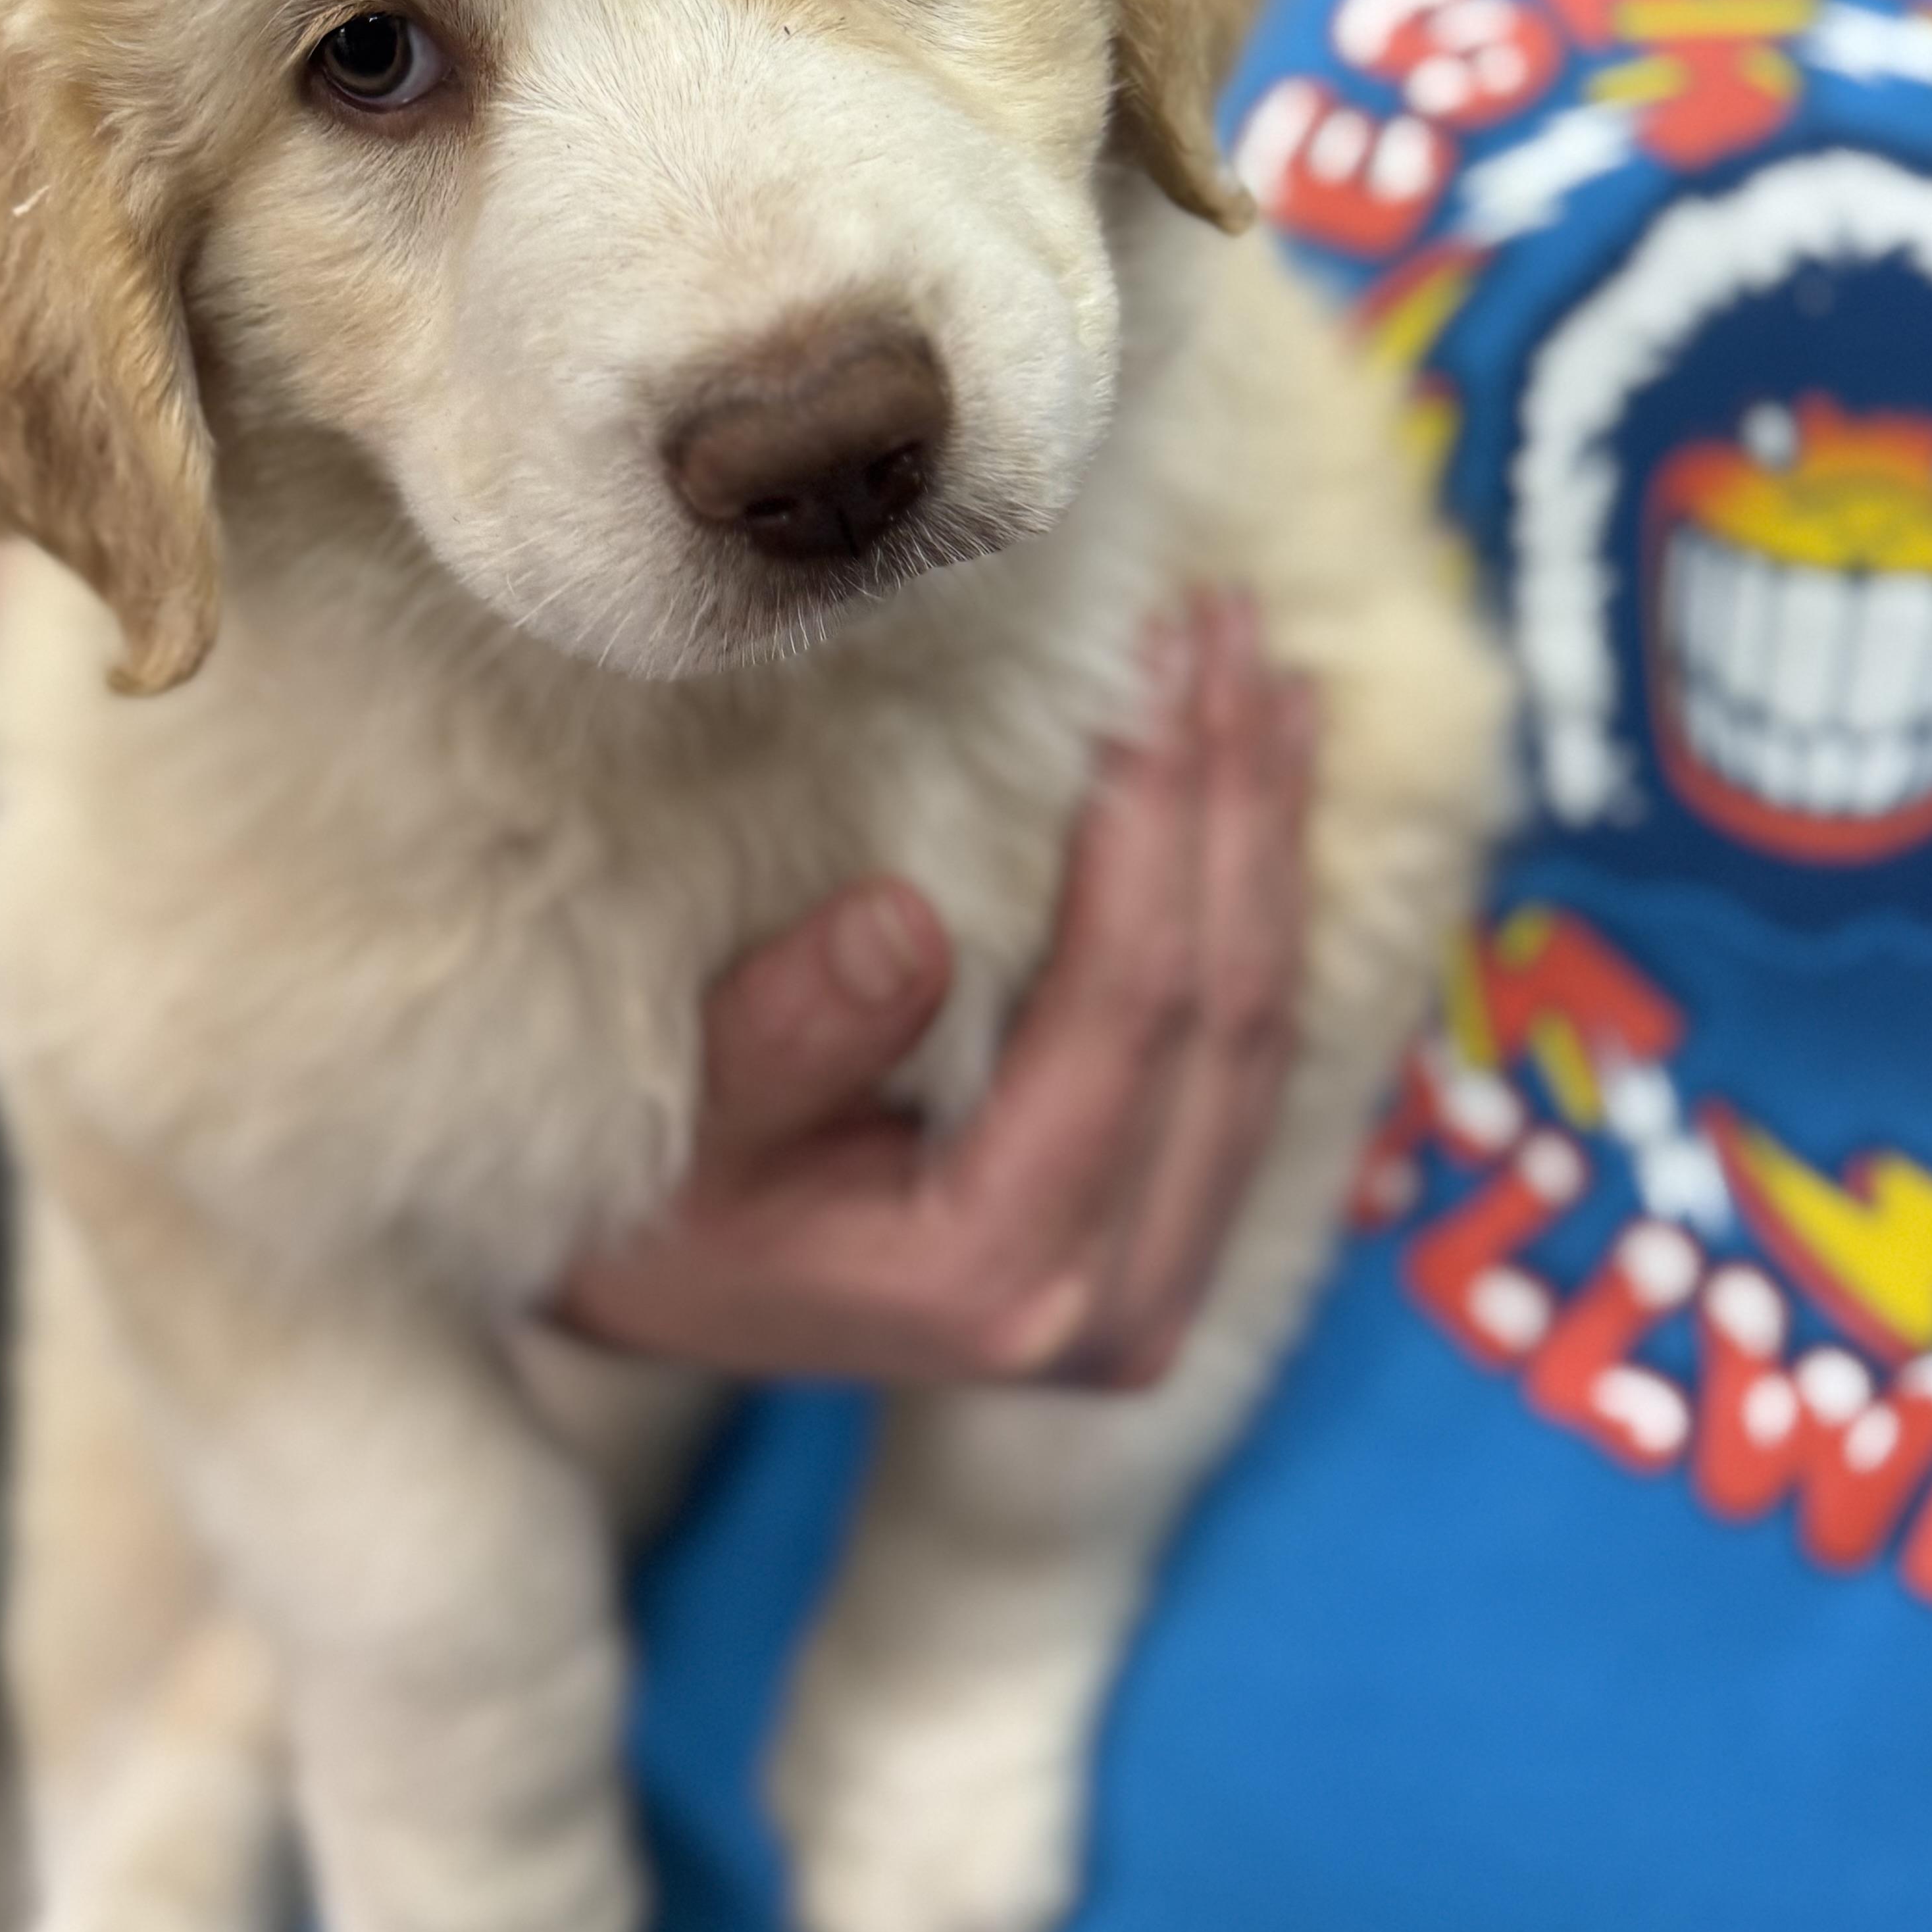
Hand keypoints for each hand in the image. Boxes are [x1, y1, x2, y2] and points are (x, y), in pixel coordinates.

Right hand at [556, 593, 1317, 1390]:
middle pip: (1223, 1015)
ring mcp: (1160, 1278)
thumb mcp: (682, 1115)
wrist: (679, 1296)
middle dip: (1233, 804)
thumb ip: (785, 1038)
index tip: (1151, 660)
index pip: (1123, 1016)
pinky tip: (1266, 780)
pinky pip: (1253, 1052)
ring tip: (1265, 670)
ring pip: (1267, 1029)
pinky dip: (1263, 901)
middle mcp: (1112, 1307)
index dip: (1153, 827)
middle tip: (1225, 624)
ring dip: (1267, 836)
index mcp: (996, 1277)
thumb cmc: (664, 1199)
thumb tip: (905, 919)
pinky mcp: (1174, 1234)